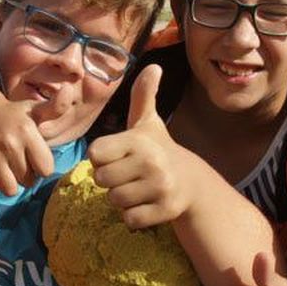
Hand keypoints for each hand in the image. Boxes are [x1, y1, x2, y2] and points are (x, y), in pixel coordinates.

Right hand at [0, 83, 52, 196]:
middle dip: (25, 175)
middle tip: (18, 161)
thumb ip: (56, 108)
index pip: (46, 169)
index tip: (34, 157)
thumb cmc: (13, 115)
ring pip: (9, 190)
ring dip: (9, 184)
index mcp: (27, 131)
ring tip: (6, 169)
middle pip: (28, 181)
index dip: (41, 166)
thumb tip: (69, 90)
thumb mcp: (35, 110)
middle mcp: (9, 142)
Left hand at [86, 65, 189, 229]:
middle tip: (129, 175)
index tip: (118, 156)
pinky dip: (134, 217)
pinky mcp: (165, 211)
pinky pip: (130, 220)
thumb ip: (143, 96)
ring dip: (122, 199)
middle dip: (111, 181)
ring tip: (138, 189)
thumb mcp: (148, 123)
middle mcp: (150, 162)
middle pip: (101, 180)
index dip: (102, 158)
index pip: (94, 154)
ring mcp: (159, 187)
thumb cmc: (159, 150)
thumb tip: (153, 66)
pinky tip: (147, 204)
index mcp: (139, 140)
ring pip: (114, 201)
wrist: (192, 182)